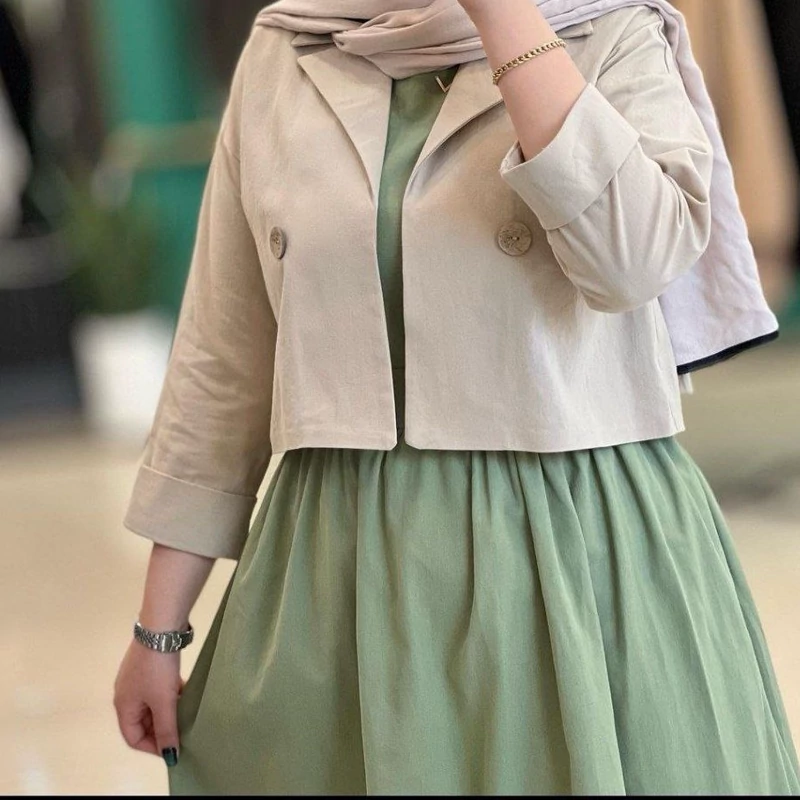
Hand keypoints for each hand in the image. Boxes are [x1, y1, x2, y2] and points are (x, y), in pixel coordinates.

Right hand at [113, 637, 184, 765]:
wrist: (161, 628)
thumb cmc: (158, 668)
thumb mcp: (164, 701)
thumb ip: (167, 729)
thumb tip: (170, 756)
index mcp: (123, 706)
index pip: (133, 738)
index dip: (152, 747)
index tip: (173, 749)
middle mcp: (125, 694)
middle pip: (141, 722)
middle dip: (160, 729)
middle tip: (182, 733)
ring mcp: (136, 678)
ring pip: (151, 705)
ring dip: (167, 711)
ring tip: (185, 714)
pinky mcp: (147, 666)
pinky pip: (156, 689)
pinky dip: (169, 695)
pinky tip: (184, 693)